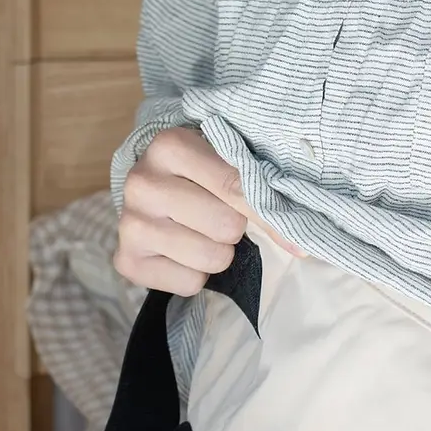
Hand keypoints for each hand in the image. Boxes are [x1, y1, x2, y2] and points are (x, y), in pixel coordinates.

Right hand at [114, 127, 302, 296]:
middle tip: (218, 217)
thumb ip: (262, 193)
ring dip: (217, 253)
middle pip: (226, 226)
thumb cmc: (197, 175)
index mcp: (169, 145)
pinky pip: (189, 284)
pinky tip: (180, 253)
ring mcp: (129, 223)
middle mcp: (141, 182)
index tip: (286, 222)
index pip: (236, 186)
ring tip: (200, 234)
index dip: (265, 209)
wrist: (150, 191)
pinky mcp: (126, 260)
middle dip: (233, 228)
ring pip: (210, 258)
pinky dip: (195, 275)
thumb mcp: (225, 164)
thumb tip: (304, 245)